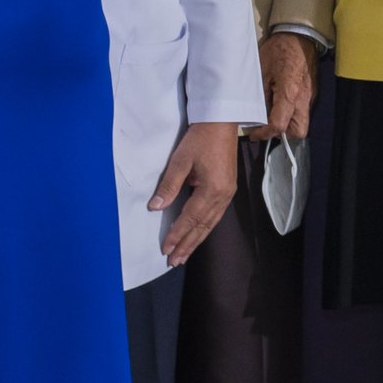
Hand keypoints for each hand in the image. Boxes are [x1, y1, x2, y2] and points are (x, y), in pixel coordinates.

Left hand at [151, 121, 240, 266]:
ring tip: (184, 255)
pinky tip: (197, 234)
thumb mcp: (180, 161)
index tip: (165, 249)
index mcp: (212, 189)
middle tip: (173, 261)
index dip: (177, 234)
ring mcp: (227, 193)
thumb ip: (169, 186)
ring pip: (210, 223)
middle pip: (203, 226)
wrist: (221, 122)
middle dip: (187, 244)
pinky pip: (215, 216)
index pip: (190, 218)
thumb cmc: (199, 139)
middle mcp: (223, 195)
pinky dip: (204, 228)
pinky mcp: (227, 189)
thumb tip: (155, 208)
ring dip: (196, 240)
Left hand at [249, 31, 318, 141]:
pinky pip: (303, 111)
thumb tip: (256, 116)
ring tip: (272, 112)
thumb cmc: (278, 50)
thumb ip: (260, 97)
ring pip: (302, 123)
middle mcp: (303, 98)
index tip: (254, 133)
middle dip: (283, 133)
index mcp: (289, 92)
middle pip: (299, 131)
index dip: (264, 133)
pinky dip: (291, 113)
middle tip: (267, 125)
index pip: (279, 125)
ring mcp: (310, 96)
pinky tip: (280, 102)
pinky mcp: (312, 93)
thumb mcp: (261, 71)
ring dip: (287, 124)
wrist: (299, 35)